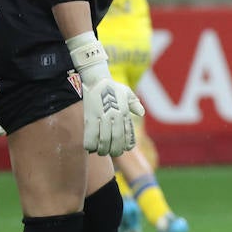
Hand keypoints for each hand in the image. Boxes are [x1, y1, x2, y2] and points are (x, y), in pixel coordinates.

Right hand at [67, 33, 143, 155]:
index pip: (127, 134)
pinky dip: (90, 144)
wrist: (97, 79)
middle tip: (111, 152)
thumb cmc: (112, 87)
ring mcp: (102, 117)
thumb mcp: (127, 92)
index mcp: (124, 112)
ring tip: (101, 152)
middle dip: (114, 150)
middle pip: (116, 140)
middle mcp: (114, 116)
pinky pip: (90, 136)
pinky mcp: (90, 117)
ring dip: (102, 150)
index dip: (126, 144)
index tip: (124, 149)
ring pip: (104, 140)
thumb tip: (141, 113)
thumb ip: (135, 103)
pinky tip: (90, 148)